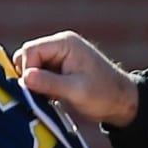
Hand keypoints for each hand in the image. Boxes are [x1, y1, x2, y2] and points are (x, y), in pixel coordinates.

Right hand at [14, 31, 139, 127]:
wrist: (122, 103)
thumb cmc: (104, 95)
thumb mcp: (76, 91)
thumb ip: (49, 83)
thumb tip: (24, 77)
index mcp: (65, 43)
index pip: (30, 51)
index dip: (27, 70)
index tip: (34, 91)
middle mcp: (59, 45)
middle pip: (27, 56)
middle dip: (29, 77)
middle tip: (40, 95)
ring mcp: (58, 56)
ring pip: (30, 67)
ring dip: (34, 83)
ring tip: (49, 97)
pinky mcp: (58, 68)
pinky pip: (38, 74)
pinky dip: (40, 87)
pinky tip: (52, 97)